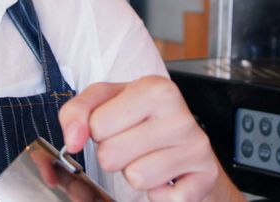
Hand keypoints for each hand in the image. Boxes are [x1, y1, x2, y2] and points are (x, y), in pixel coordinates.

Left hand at [59, 75, 235, 200]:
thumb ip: (77, 112)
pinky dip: (158, 193)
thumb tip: (73, 140)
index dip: (99, 132)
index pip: (96, 126)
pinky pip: (162, 198)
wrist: (186, 139)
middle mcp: (179, 114)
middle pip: (112, 155)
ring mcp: (196, 146)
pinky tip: (166, 175)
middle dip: (114, 155)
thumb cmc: (142, 118)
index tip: (118, 125)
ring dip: (135, 173)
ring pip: (136, 178)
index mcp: (154, 88)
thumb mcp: (106, 101)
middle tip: (133, 143)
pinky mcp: (206, 176)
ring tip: (149, 157)